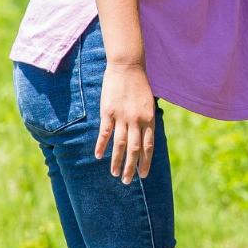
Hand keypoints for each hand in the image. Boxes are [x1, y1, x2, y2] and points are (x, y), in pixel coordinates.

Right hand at [95, 62, 155, 182]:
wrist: (128, 66)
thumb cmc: (139, 84)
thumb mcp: (148, 103)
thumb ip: (146, 120)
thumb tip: (144, 138)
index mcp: (149, 118)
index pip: (148, 146)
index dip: (146, 162)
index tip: (143, 174)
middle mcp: (137, 120)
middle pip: (134, 149)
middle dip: (131, 167)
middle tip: (128, 181)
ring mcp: (122, 117)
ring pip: (120, 145)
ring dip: (117, 161)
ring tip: (115, 174)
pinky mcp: (108, 112)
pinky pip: (105, 133)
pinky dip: (101, 145)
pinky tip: (98, 156)